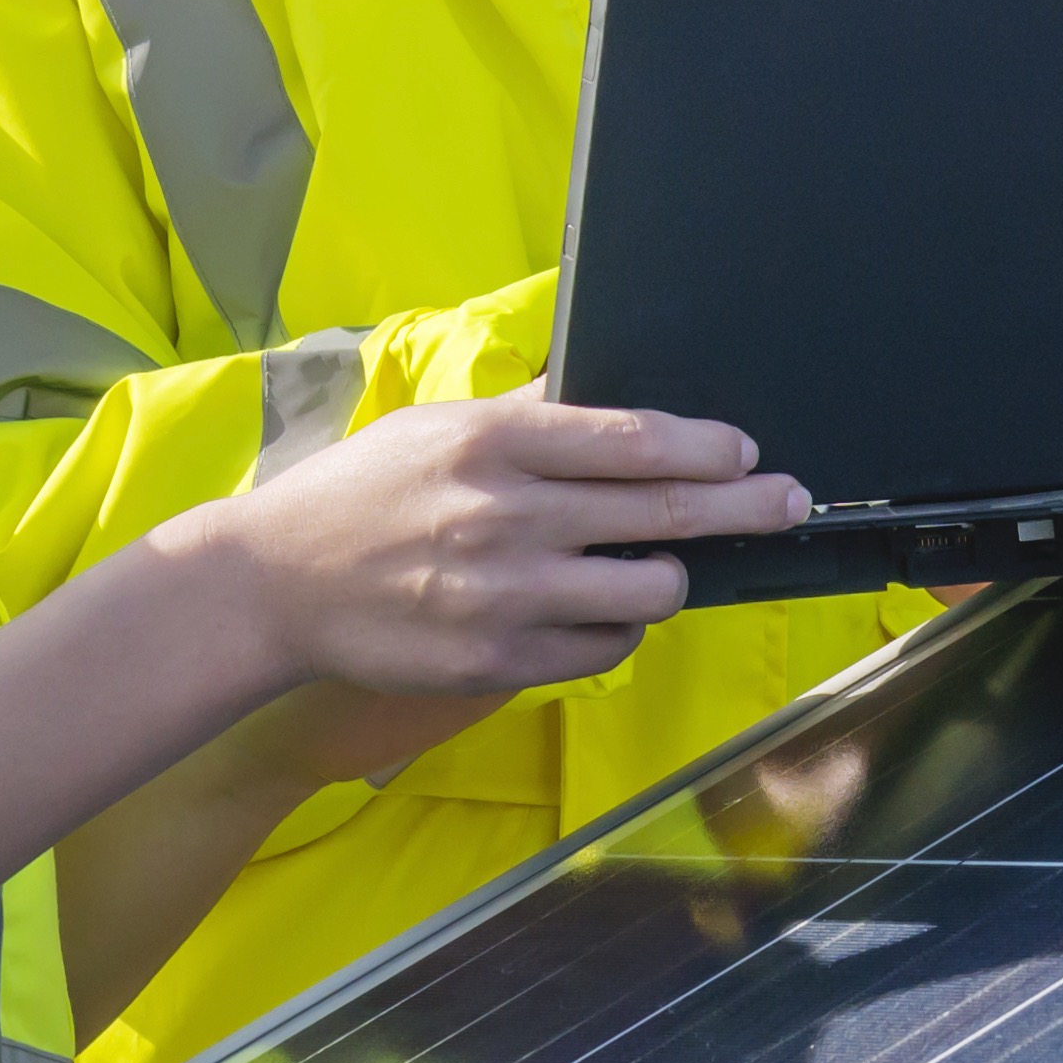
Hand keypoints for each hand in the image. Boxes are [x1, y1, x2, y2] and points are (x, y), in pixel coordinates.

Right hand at [171, 393, 804, 702]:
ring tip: (653, 564)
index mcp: (495, 444)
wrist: (275, 584)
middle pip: (662, 513)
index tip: (745, 452)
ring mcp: (506, 595)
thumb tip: (610, 402)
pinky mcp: (499, 660)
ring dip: (666, 576)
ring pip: (647, 592)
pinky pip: (603, 651)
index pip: (633, 441)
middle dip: (743, 506)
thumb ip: (526, 417)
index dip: (707, 448)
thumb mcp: (438, 426)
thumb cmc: (360, 494)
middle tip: (787, 500)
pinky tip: (591, 612)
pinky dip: (614, 632)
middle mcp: (508, 517)